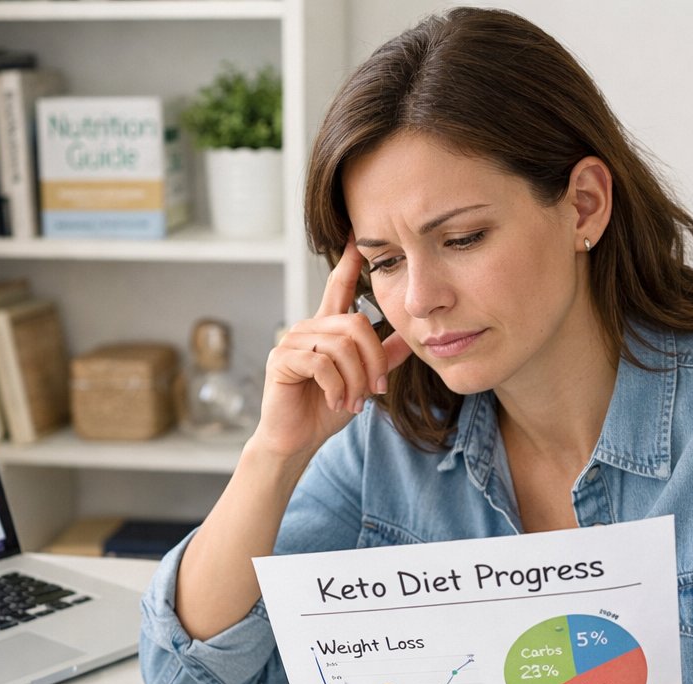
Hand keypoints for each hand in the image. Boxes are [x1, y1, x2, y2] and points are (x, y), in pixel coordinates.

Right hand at [251, 240, 412, 458]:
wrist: (297, 440)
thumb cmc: (325, 409)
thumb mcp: (362, 381)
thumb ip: (383, 357)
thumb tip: (411, 338)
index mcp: (326, 329)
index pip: (339, 287)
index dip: (349, 262)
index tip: (357, 235)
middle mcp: (308, 329)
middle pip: (355, 324)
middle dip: (373, 360)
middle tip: (376, 390)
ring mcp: (291, 342)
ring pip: (341, 346)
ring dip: (356, 380)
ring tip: (354, 402)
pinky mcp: (281, 360)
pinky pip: (322, 364)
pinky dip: (337, 387)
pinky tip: (337, 402)